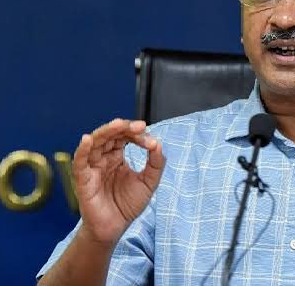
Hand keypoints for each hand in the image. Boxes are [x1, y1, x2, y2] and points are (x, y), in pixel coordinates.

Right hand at [72, 118, 164, 245]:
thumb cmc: (128, 205)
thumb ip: (155, 164)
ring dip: (106, 132)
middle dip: (124, 128)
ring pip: (95, 142)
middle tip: (139, 126)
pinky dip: (82, 149)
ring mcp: (92, 167)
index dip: (137, 134)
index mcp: (117, 157)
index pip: (125, 137)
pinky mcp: (83, 179)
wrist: (115, 228)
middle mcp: (103, 158)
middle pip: (110, 135)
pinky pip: (79, 161)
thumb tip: (157, 143)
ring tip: (119, 124)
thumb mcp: (149, 182)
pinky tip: (87, 139)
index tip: (150, 139)